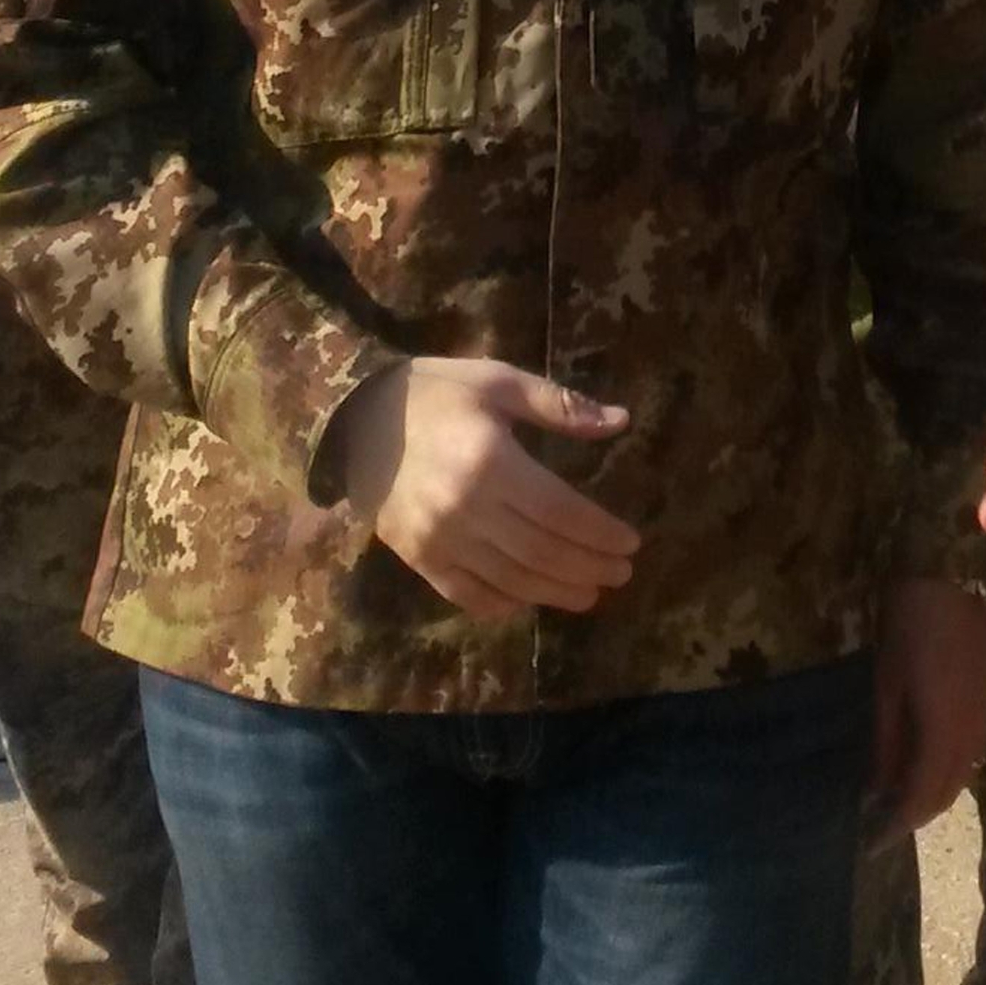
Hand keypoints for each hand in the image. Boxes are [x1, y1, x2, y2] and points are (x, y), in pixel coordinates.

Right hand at [331, 357, 639, 623]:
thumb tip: (620, 420)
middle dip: (589, 567)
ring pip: (511, 579)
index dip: (600, 533)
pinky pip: (466, 594)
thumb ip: (559, 406)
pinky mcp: (416, 557)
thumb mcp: (498, 380)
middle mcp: (466, 508)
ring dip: (556, 592)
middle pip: (542, 552)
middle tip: (622, 574)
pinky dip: (502, 604)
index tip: (631, 542)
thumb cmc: (435, 391)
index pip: (561, 512)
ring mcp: (439, 539)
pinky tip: (529, 601)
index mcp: (491, 461)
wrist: (353, 416)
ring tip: (590, 594)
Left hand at [868, 577, 985, 842]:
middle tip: (881, 825)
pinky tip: (925, 763)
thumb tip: (875, 788)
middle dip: (914, 816)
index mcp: (945, 733)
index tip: (869, 844)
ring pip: (964, 776)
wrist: (959, 574)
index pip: (922, 798)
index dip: (896, 825)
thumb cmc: (910, 625)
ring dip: (933, 795)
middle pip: (947, 794)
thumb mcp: (887, 684)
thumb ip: (886, 741)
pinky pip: (973, 754)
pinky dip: (948, 770)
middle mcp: (975, 735)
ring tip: (898, 799)